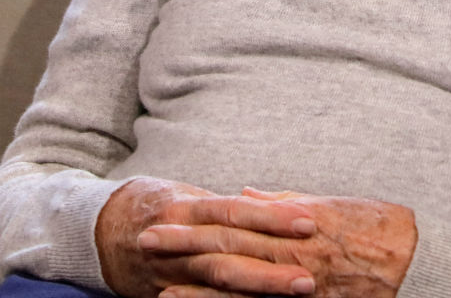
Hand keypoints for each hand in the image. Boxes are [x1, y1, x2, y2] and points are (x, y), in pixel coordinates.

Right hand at [95, 176, 317, 297]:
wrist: (101, 231)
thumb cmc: (159, 206)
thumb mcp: (191, 198)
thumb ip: (230, 207)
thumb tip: (273, 204)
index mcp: (190, 206)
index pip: (236, 211)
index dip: (271, 216)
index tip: (309, 221)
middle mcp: (181, 237)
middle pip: (231, 249)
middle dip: (273, 262)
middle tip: (313, 270)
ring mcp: (172, 270)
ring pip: (219, 279)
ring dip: (259, 286)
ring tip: (298, 289)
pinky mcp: (165, 293)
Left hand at [143, 186, 417, 297]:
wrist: (416, 258)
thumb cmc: (375, 225)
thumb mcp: (328, 204)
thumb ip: (283, 201)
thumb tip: (244, 192)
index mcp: (290, 223)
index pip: (231, 221)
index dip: (193, 222)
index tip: (159, 219)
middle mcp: (288, 252)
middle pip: (227, 251)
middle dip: (185, 249)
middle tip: (144, 243)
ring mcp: (298, 284)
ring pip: (241, 290)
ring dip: (200, 292)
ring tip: (161, 291)